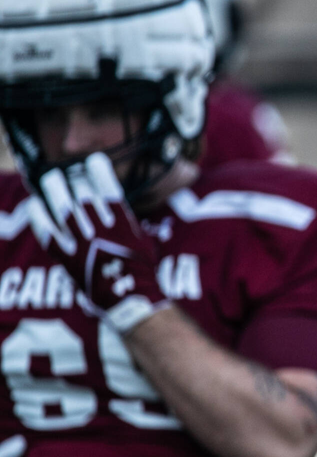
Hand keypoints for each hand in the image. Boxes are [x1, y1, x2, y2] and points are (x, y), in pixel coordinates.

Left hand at [27, 153, 167, 332]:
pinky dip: (40, 216)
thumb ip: (125, 220)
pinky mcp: (65, 254)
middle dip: (75, 178)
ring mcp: (80, 240)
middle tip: (69, 170)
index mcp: (121, 220)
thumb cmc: (141, 269)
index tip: (92, 160)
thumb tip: (115, 208)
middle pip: (81, 193)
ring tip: (51, 179)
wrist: (128, 296)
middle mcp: (98, 226)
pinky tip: (35, 205)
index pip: (106, 186)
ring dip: (56, 190)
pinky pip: (47, 231)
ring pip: (63, 207)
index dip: (98, 169)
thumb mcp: (141, 238)